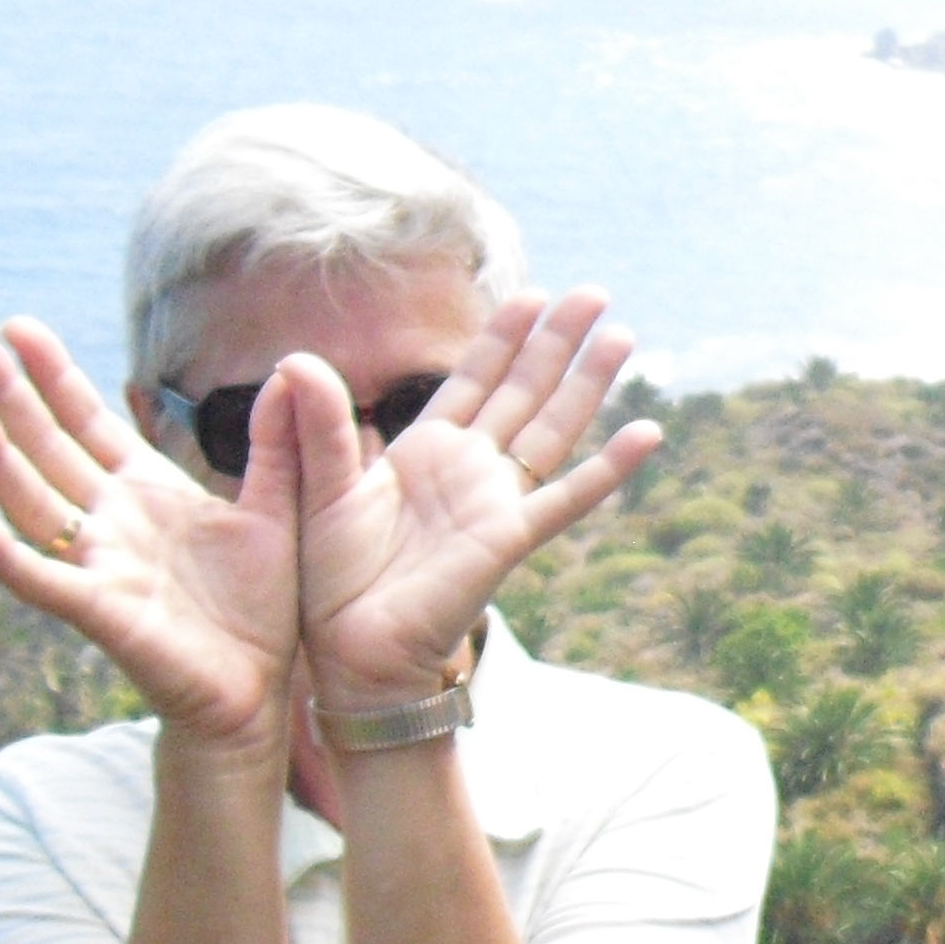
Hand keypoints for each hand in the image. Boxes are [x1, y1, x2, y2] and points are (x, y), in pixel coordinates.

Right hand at [0, 320, 305, 753]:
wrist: (262, 689)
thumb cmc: (261, 604)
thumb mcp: (279, 508)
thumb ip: (280, 445)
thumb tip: (294, 371)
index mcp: (146, 492)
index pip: (87, 423)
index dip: (54, 377)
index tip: (18, 326)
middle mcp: (110, 522)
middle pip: (45, 448)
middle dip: (6, 395)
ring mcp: (101, 566)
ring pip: (32, 503)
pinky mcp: (104, 614)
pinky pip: (45, 583)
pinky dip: (5, 557)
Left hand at [294, 289, 659, 711]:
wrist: (349, 650)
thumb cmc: (330, 578)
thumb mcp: (318, 487)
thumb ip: (318, 425)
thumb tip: (296, 358)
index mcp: (426, 450)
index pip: (474, 378)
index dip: (503, 336)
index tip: (530, 293)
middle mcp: (471, 467)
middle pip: (526, 389)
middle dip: (558, 340)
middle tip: (595, 292)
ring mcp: (496, 500)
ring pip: (553, 427)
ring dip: (589, 382)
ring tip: (623, 335)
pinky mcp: (510, 538)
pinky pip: (570, 497)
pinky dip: (611, 467)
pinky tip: (648, 432)